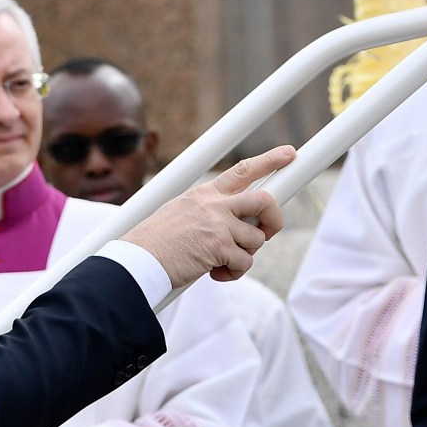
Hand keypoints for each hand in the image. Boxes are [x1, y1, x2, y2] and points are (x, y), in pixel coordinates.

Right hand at [124, 145, 293, 286]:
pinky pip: (244, 262)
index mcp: (205, 194)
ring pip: (256, 238)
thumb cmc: (156, 242)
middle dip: (274, 218)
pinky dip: (233, 272)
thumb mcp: (181, 211)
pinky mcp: (219, 247)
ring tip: (222, 260)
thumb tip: (236, 221)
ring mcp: (218, 225)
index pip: (242, 171)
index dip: (269, 160)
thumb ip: (210, 211)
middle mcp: (214, 205)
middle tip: (267, 231)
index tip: (288, 153)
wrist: (138, 260)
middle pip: (264, 200)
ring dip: (245, 254)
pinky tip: (215, 272)